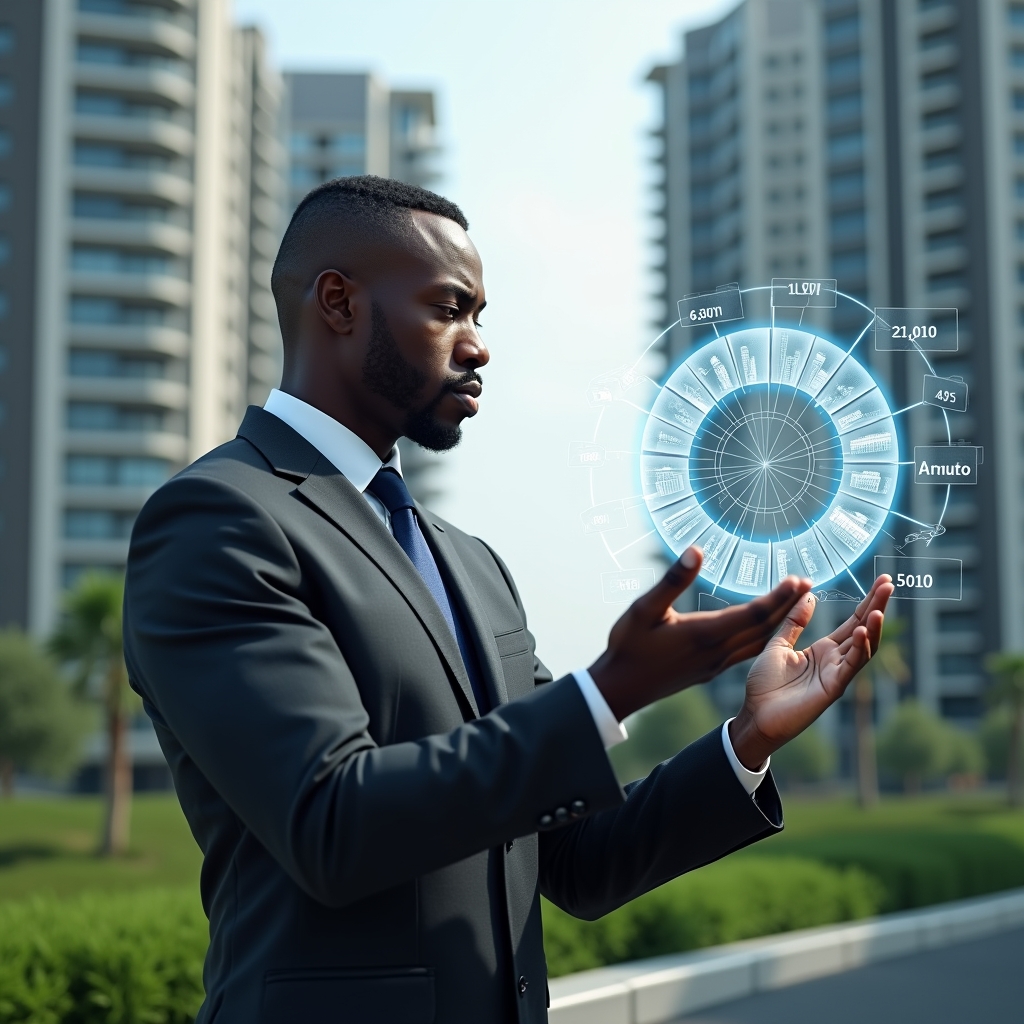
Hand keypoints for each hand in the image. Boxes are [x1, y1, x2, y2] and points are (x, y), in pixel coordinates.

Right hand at [589, 546, 811, 721]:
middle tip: (810, 584)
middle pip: (765, 629)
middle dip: (790, 606)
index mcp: (704, 634)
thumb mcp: (643, 609)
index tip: (799, 578)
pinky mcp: (711, 670)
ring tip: (799, 603)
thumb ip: (672, 580)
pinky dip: (766, 636)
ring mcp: (716, 664)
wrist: (619, 688)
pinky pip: (749, 652)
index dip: (779, 596)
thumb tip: (696, 551)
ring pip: (760, 643)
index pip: (753, 614)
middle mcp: (717, 652)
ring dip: (782, 622)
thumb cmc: (627, 645)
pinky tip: (770, 628)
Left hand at [729, 574, 894, 769]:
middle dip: (877, 607)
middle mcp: (836, 660)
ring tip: (879, 607)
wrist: (756, 715)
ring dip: (874, 627)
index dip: (867, 602)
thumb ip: (794, 622)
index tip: (881, 581)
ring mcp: (837, 674)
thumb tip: (809, 595)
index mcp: (824, 650)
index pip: (852, 622)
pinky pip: (851, 666)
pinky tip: (864, 632)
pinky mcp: (833, 688)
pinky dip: (860, 649)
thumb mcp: (778, 644)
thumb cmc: (765, 684)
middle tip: (889, 583)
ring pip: (864, 648)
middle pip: (863, 630)